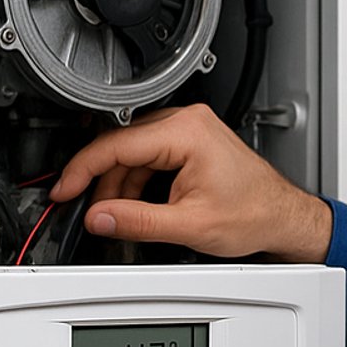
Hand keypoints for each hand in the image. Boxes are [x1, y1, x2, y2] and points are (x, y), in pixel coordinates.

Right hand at [49, 103, 332, 260]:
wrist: (282, 215)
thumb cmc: (254, 214)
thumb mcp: (190, 225)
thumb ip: (138, 221)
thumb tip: (99, 218)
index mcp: (187, 132)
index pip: (116, 146)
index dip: (82, 170)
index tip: (64, 190)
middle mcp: (187, 121)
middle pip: (121, 145)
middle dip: (100, 181)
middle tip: (86, 209)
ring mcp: (189, 128)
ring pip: (132, 151)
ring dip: (118, 184)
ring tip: (116, 216)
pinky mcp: (190, 140)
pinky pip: (148, 155)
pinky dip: (136, 181)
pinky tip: (133, 205)